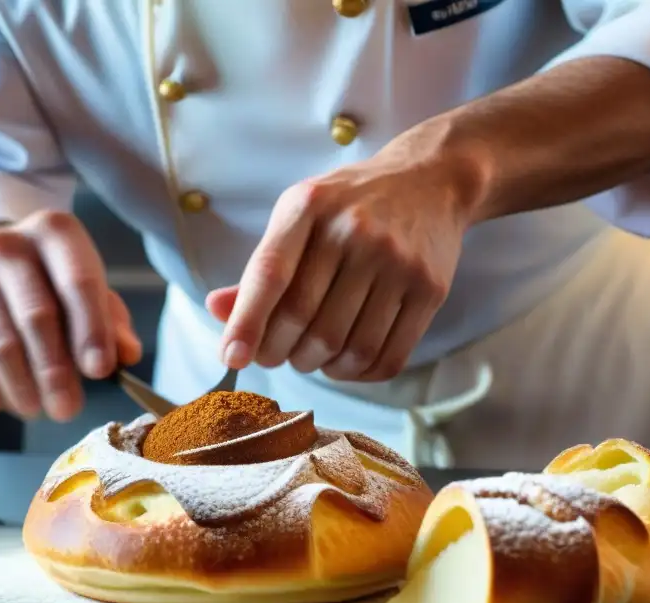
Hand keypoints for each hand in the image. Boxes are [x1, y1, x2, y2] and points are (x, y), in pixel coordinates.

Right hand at [0, 210, 142, 420]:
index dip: (91, 331)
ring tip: (37, 410)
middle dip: (55, 371)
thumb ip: (113, 325)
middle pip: (36, 316)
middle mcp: (5, 244)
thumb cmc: (56, 288)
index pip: (78, 282)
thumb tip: (127, 355)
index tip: (100, 371)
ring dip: (20, 387)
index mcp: (55, 232)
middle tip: (68, 410)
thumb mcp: (92, 296)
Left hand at [207, 144, 478, 381]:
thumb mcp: (300, 217)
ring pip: (344, 346)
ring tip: (312, 354)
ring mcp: (396, 260)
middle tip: (276, 353)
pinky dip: (357, 374)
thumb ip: (260, 267)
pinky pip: (386, 356)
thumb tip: (218, 310)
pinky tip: (346, 362)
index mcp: (309, 205)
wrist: (432, 180)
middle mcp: (354, 229)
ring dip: (318, 365)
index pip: (270, 274)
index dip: (246, 323)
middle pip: (303, 319)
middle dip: (279, 351)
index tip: (232, 358)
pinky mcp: (429, 289)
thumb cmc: (350, 207)